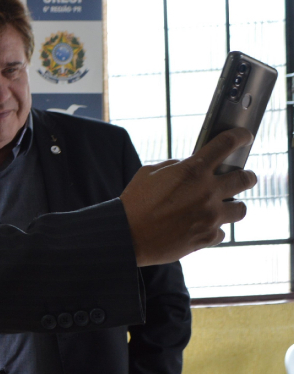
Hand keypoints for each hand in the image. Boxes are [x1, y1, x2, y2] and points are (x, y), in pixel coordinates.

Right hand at [120, 128, 256, 266]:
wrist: (127, 236)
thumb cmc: (134, 203)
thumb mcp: (149, 173)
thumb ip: (174, 167)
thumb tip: (187, 167)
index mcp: (192, 170)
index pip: (226, 144)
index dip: (239, 136)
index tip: (243, 137)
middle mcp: (207, 192)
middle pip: (246, 179)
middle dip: (247, 176)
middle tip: (243, 178)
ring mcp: (210, 216)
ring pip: (241, 209)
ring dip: (233, 206)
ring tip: (222, 207)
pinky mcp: (207, 237)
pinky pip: (221, 232)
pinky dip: (213, 229)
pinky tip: (200, 227)